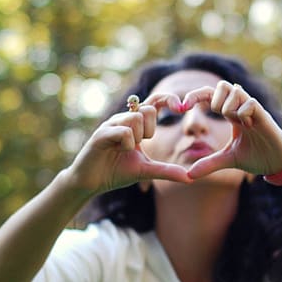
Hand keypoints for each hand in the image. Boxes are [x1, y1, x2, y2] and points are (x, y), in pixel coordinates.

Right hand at [64, 95, 191, 193]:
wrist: (91, 182)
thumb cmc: (116, 172)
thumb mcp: (146, 171)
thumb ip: (167, 171)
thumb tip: (190, 178)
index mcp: (135, 124)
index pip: (154, 102)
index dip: (168, 99)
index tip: (182, 107)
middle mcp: (123, 119)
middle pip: (147, 110)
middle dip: (149, 130)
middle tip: (139, 145)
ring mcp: (111, 124)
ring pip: (135, 118)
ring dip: (136, 139)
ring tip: (125, 150)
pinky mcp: (102, 133)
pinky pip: (124, 131)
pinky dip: (127, 144)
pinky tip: (119, 152)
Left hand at [180, 81, 281, 179]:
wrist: (278, 163)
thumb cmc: (257, 156)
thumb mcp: (228, 160)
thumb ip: (209, 164)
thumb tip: (189, 175)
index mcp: (231, 114)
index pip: (210, 96)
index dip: (195, 96)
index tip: (182, 106)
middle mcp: (241, 108)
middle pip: (221, 86)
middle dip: (214, 100)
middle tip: (220, 117)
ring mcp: (253, 109)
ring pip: (234, 90)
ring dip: (229, 107)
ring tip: (238, 124)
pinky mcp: (264, 115)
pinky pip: (250, 103)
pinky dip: (243, 114)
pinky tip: (248, 126)